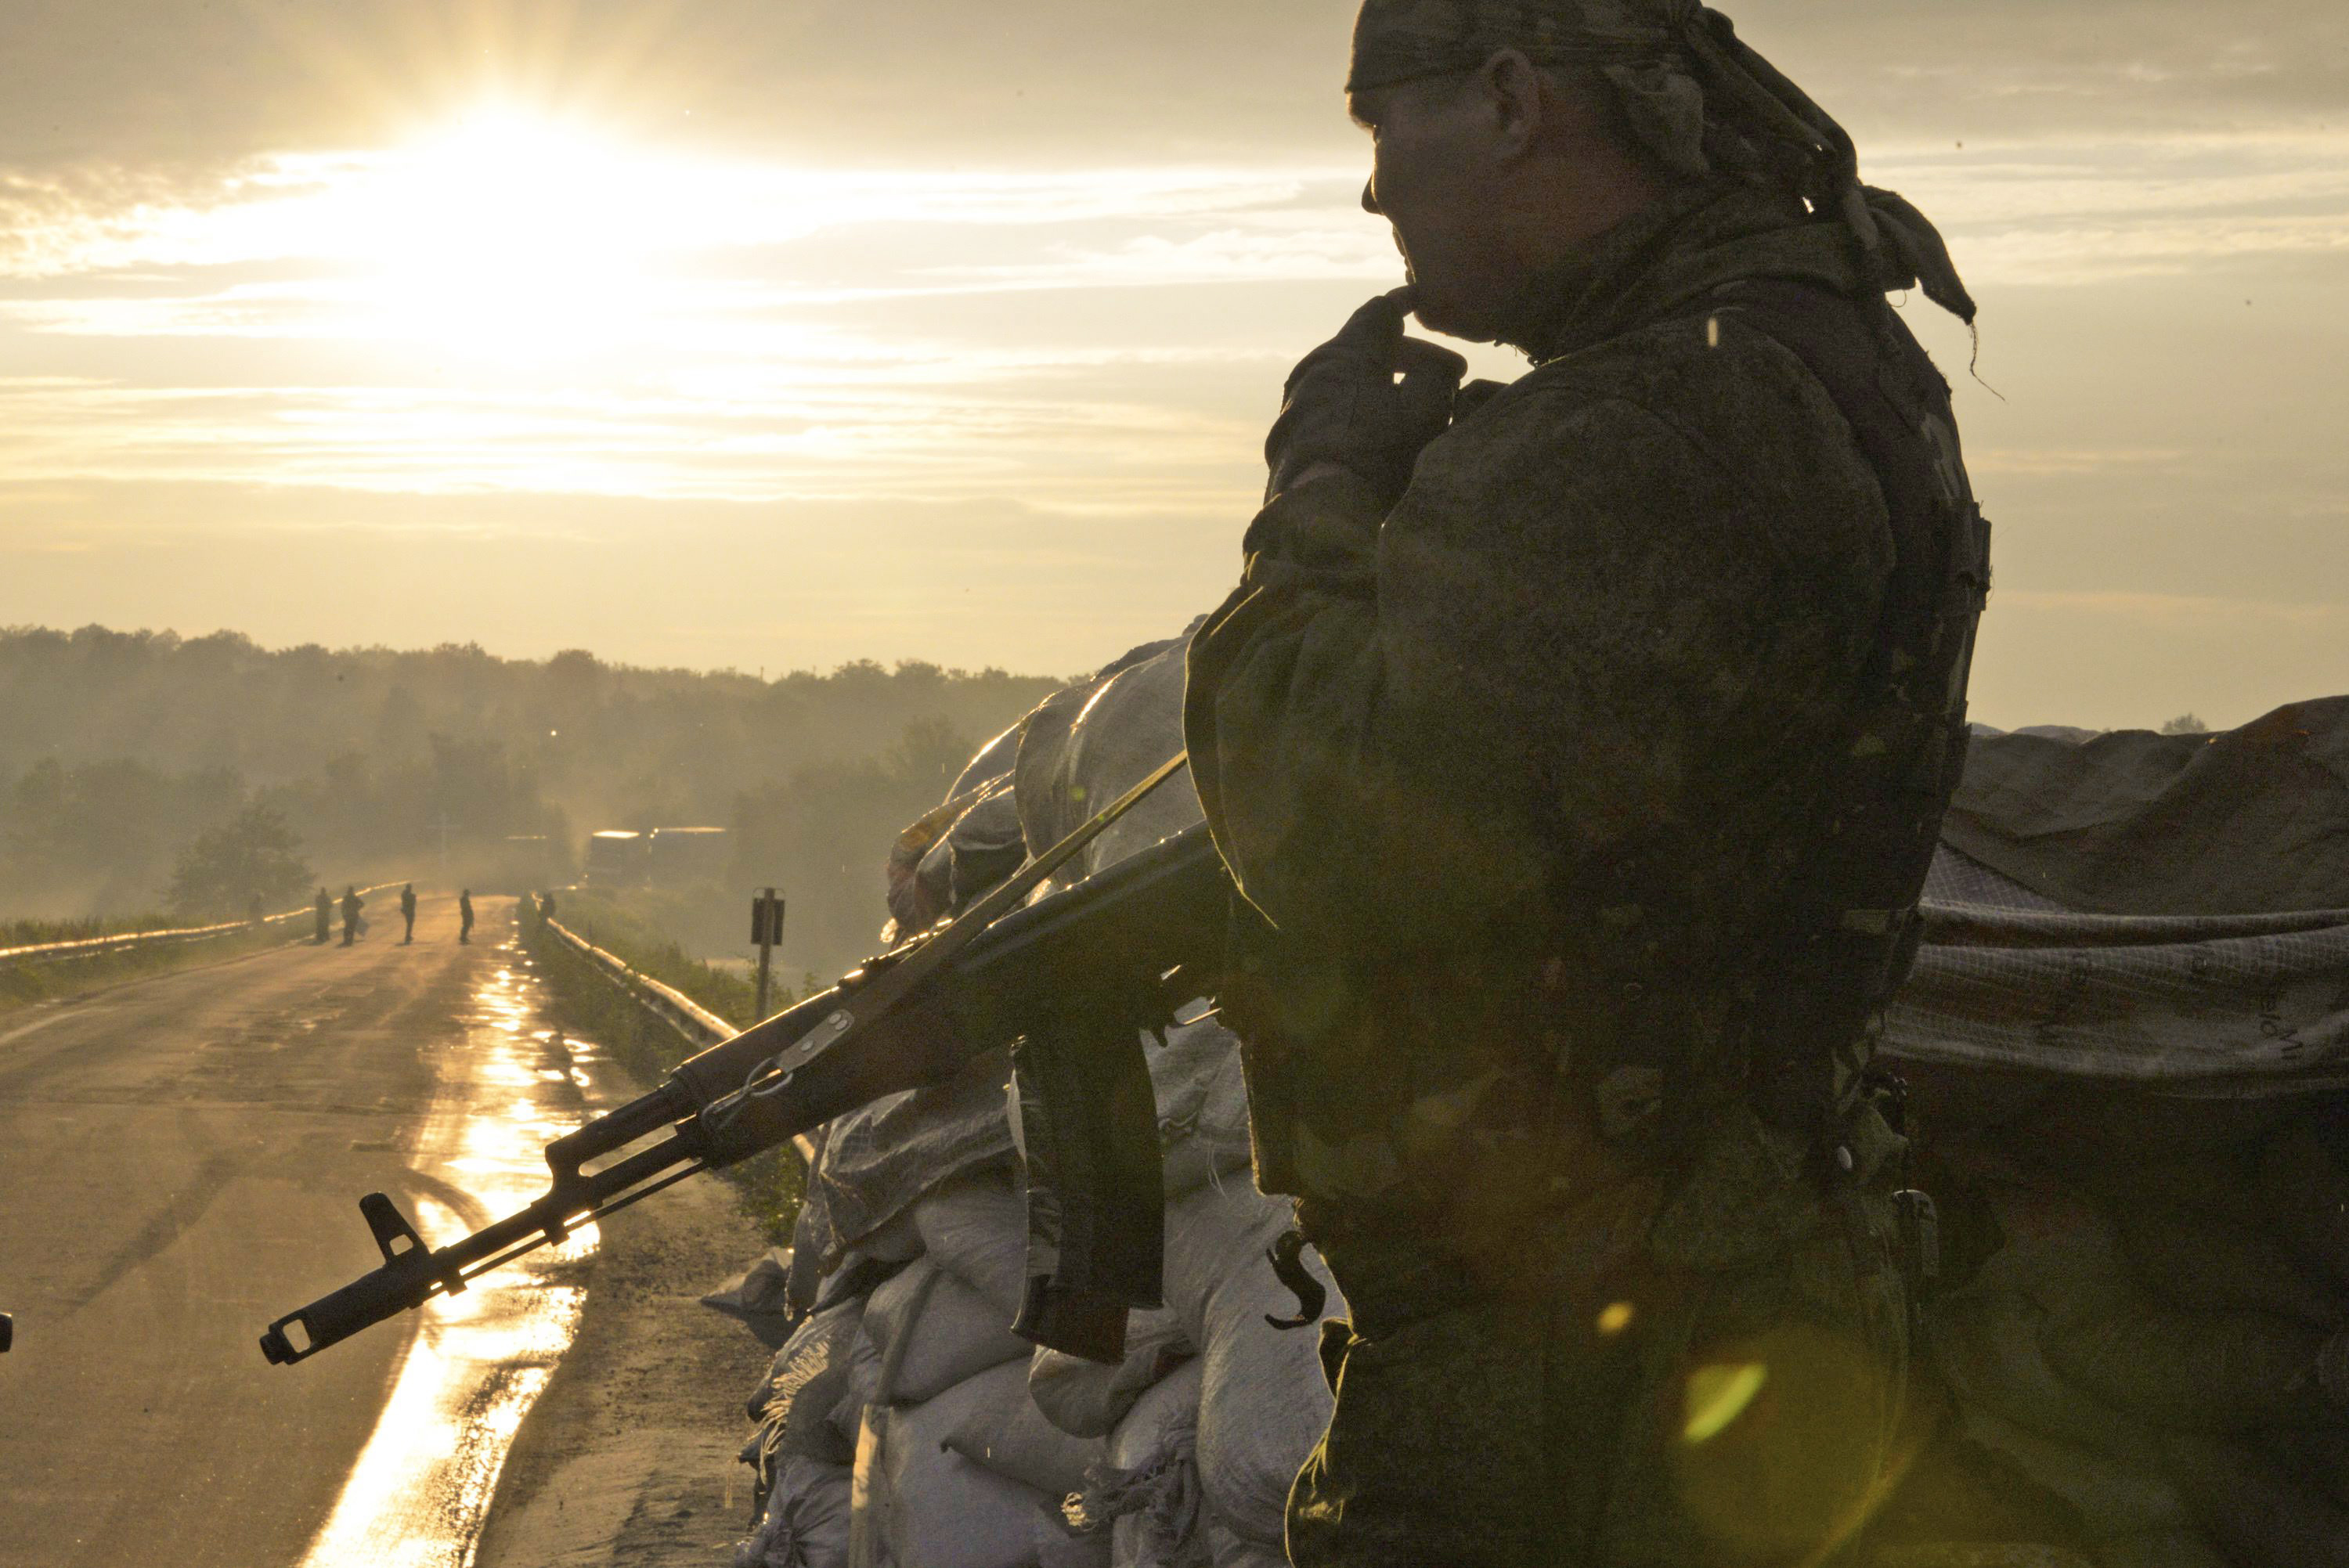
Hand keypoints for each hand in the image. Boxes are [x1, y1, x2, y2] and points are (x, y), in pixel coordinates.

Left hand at [1264, 289, 1468, 507]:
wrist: (1318, 508)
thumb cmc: (1376, 454)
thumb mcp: (1423, 409)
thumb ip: (1435, 376)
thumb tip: (1437, 368)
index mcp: (1347, 351)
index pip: (1380, 311)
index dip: (1407, 303)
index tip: (1425, 299)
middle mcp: (1316, 368)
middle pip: (1368, 345)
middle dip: (1412, 356)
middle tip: (1451, 373)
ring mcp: (1299, 401)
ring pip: (1350, 376)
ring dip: (1386, 381)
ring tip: (1417, 402)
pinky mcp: (1291, 432)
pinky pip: (1334, 403)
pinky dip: (1361, 404)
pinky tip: (1380, 428)